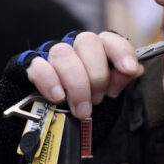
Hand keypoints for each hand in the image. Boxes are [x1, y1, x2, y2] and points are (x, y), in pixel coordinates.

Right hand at [27, 31, 142, 118]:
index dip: (121, 52)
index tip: (129, 69)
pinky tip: (58, 98)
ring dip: (76, 83)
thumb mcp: (105, 97)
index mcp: (96, 51)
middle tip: (98, 100)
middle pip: (87, 41)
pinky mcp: (28, 67)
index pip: (109, 39)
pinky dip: (51, 82)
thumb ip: (119, 81)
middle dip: (97, 74)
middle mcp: (74, 47)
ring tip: (81, 109)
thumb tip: (136, 69)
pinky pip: (38, 66)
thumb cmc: (80, 105)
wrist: (42, 124)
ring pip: (63, 53)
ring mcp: (49, 55)